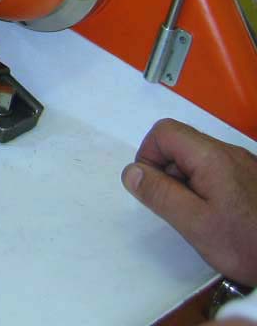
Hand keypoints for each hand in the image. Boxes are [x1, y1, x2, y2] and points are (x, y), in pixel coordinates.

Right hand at [122, 118, 256, 285]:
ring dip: (185, 181)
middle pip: (181, 143)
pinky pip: (217, 171)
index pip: (164, 132)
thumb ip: (160, 194)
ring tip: (197, 215)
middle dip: (166, 170)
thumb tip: (131, 172)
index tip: (153, 188)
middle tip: (175, 207)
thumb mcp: (195, 224)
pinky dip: (205, 187)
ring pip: (198, 158)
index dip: (148, 155)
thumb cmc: (246, 243)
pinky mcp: (253, 178)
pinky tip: (217, 216)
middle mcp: (229, 152)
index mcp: (212, 157)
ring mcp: (244, 164)